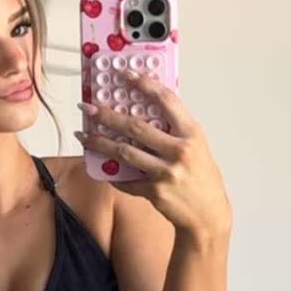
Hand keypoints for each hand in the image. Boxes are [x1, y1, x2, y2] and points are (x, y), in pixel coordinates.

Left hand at [75, 66, 231, 243]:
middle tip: (87, 107)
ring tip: (83, 134)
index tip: (126, 74)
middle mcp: (179, 150)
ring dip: (99, 142)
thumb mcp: (197, 146)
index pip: (166, 100)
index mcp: (191, 134)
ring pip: (124, 151)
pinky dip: (113, 173)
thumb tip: (147, 108)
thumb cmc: (202, 177)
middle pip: (135, 126)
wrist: (208, 215)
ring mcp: (166, 172)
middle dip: (106, 115)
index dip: (144, 84)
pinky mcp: (154, 191)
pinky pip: (126, 179)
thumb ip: (176, 128)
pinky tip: (101, 166)